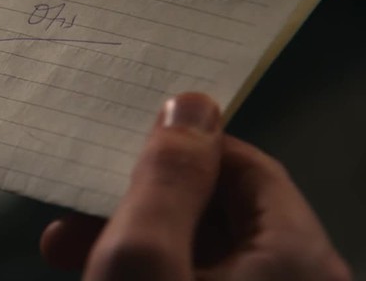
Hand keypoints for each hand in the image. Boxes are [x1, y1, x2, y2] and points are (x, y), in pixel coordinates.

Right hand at [41, 93, 351, 280]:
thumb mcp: (142, 255)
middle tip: (82, 198)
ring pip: (198, 250)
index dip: (184, 147)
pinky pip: (191, 277)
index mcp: (297, 258)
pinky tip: (95, 270)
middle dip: (141, 199)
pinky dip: (146, 269)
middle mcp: (293, 279)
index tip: (126, 142)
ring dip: (132, 238)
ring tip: (69, 243)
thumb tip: (193, 102)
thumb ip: (167, 176)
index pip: (247, 167)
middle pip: (219, 210)